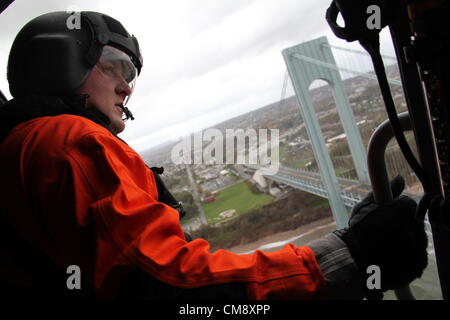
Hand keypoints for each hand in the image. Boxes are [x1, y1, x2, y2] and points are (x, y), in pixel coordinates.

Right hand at [334, 176, 427, 296]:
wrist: (353, 261)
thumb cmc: (357, 232)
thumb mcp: (366, 206)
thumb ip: (385, 190)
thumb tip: (400, 177)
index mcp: (405, 209)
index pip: (407, 205)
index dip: (394, 211)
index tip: (383, 218)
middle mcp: (416, 227)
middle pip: (412, 223)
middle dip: (400, 226)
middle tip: (381, 233)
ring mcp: (418, 248)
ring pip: (415, 240)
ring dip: (403, 242)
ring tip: (383, 247)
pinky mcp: (418, 264)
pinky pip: (415, 258)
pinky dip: (405, 258)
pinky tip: (389, 258)